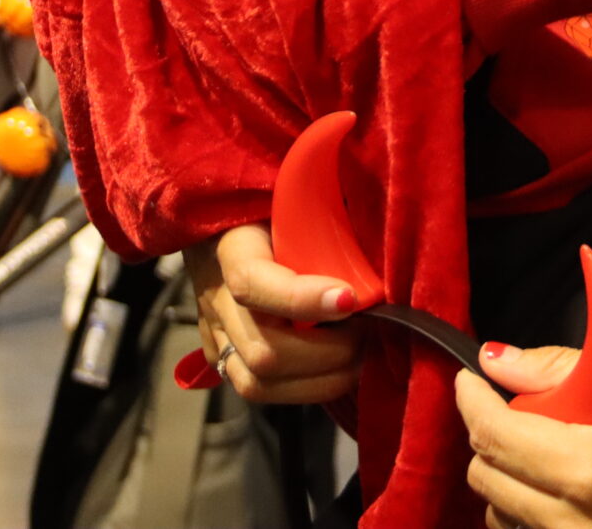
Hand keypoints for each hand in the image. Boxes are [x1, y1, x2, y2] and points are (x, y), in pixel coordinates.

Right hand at [184, 223, 363, 402]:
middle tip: (370, 331)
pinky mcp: (222, 357)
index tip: (351, 298)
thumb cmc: (276, 207)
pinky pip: (262, 391)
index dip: (301, 299)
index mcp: (231, 246)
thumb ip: (327, 217)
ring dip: (322, 379)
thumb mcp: (298, 201)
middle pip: (263, 351)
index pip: (252, 283)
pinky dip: (308, 387)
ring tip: (359, 355)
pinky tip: (338, 368)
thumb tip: (376, 243)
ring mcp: (215, 333)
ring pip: (258, 383)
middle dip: (329, 353)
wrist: (226, 220)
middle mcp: (215, 296)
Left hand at [458, 345, 591, 528]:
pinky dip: (528, 506)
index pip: (496, 434)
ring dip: (509, 473)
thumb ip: (568, 368)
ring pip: (500, 512)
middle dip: (492, 433)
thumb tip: (505, 360)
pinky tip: (564, 484)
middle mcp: (573, 524)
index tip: (470, 376)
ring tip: (549, 447)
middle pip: (486, 475)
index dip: (471, 398)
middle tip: (524, 406)